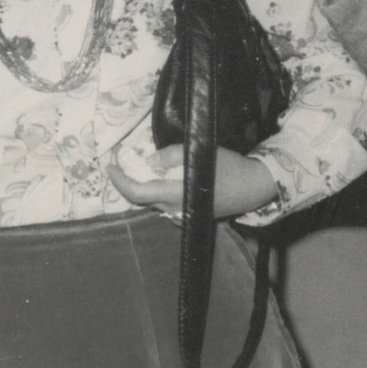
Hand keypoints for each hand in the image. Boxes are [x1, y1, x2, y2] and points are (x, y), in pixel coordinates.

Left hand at [107, 145, 279, 220]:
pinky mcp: (191, 213)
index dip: (119, 180)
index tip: (110, 165)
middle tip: (124, 162)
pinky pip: (165, 203)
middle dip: (129, 180)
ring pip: (153, 200)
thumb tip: (148, 161)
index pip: (136, 192)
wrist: (255, 188)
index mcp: (175, 194)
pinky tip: (161, 177)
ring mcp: (183, 214)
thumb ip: (170, 156)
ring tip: (141, 165)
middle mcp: (175, 209)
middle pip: (142, 197)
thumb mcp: (200, 153)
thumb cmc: (230, 168)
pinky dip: (157, 189)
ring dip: (144, 184)